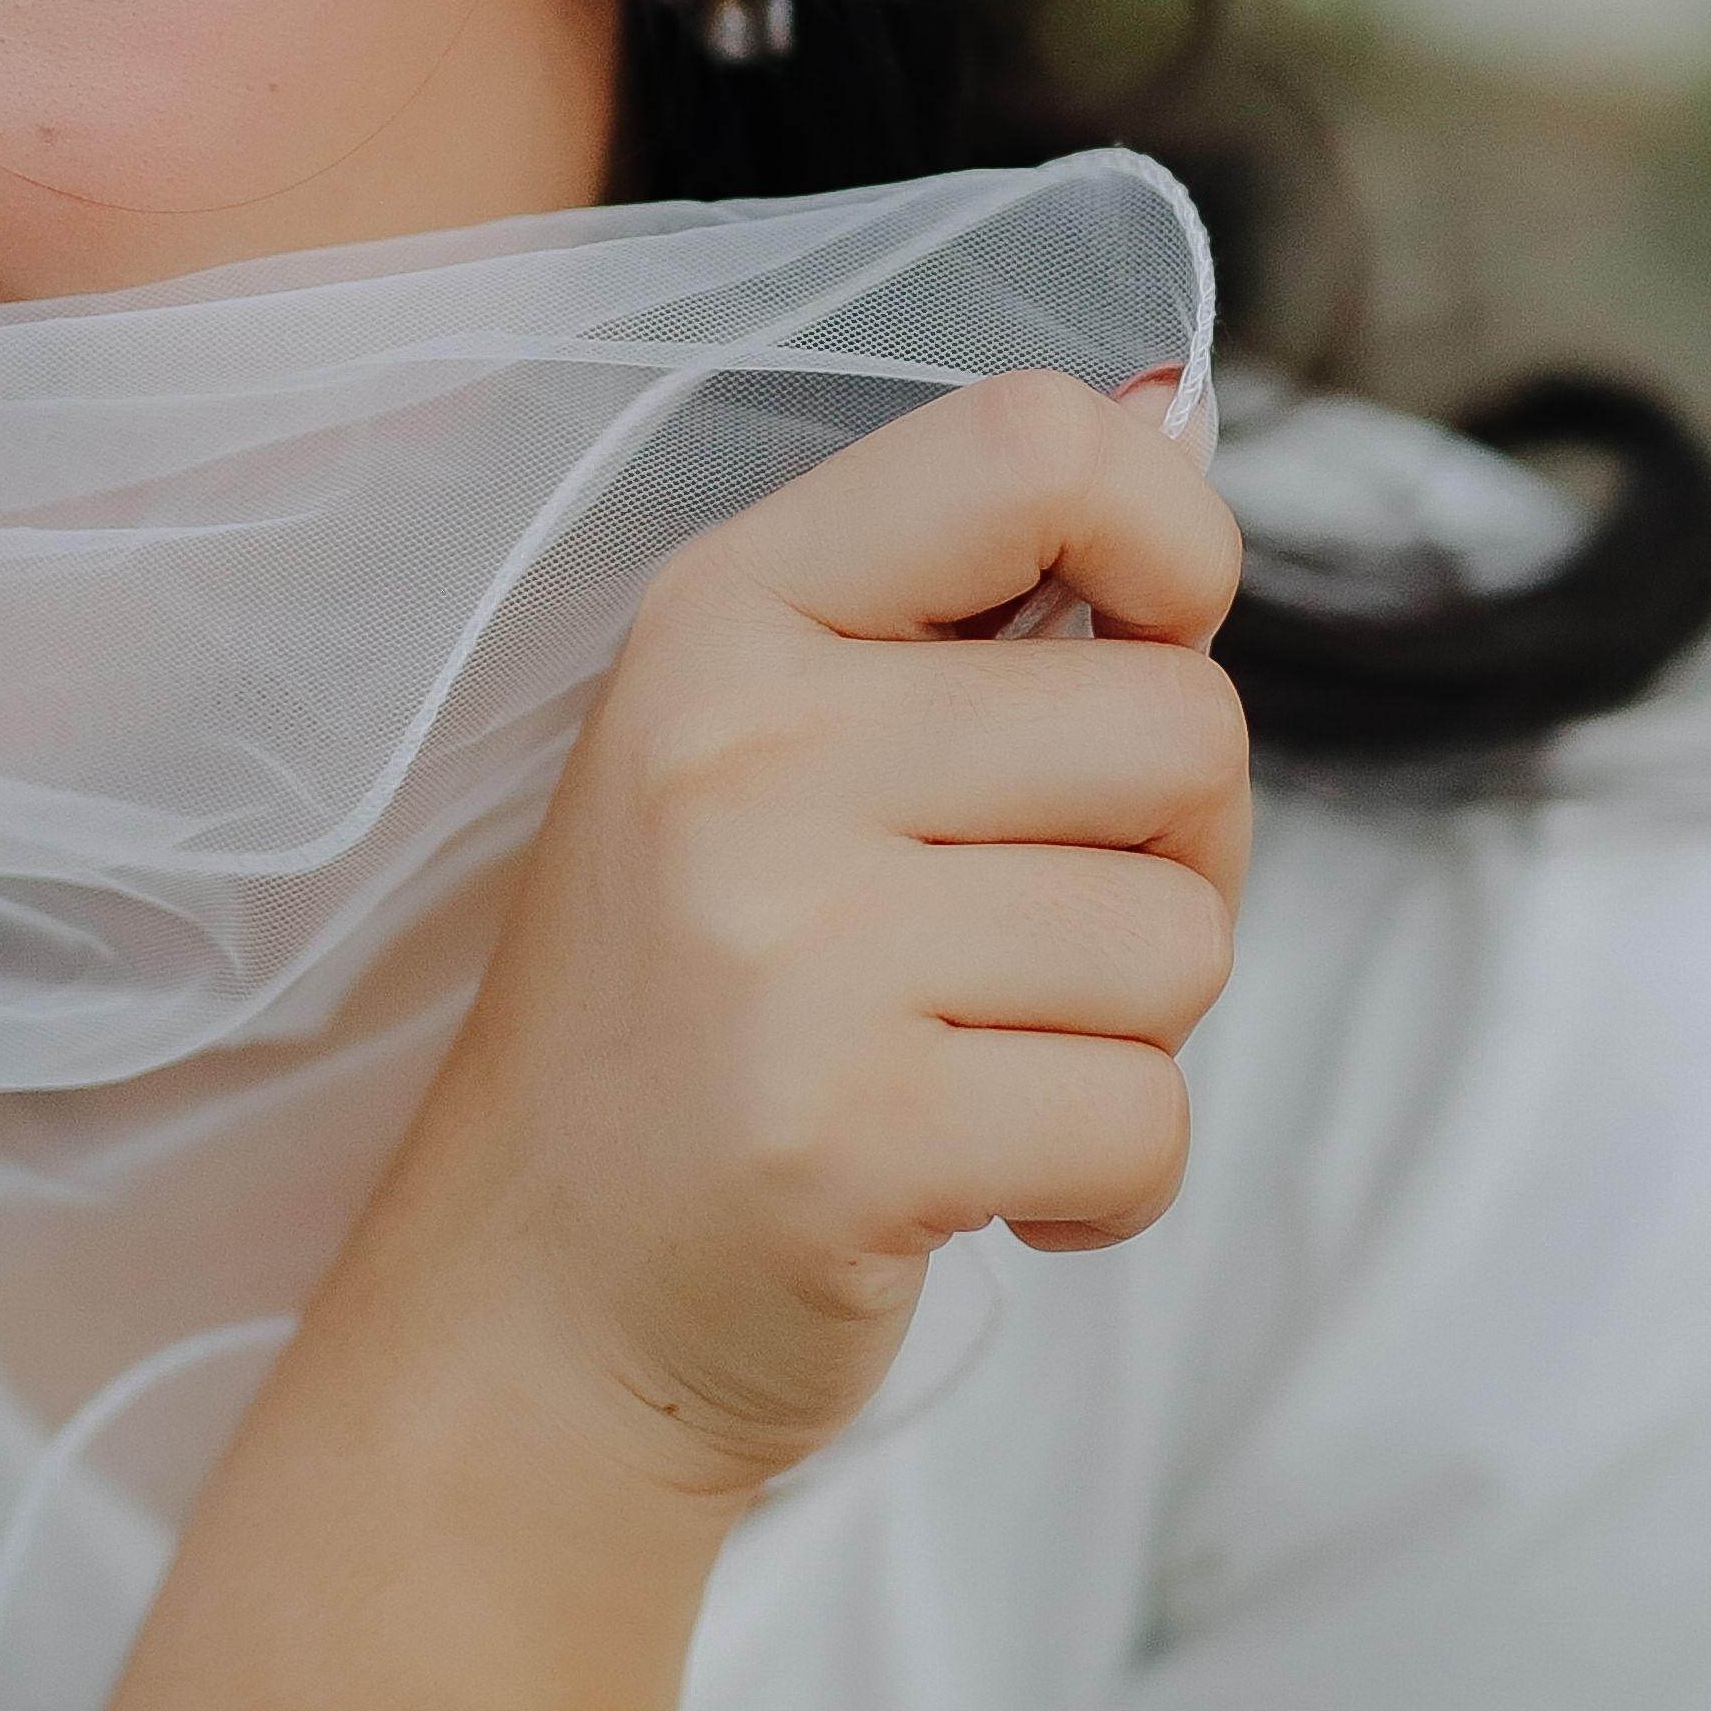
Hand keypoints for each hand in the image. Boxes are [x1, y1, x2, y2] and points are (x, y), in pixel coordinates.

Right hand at [336, 370, 1249, 1499]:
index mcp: (725, 620)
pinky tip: (987, 1185)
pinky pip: (1145, 1119)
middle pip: (1178, 728)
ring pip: (1184, 938)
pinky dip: (1109, 1182)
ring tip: (975, 1064)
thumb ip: (967, 594)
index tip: (1146, 643)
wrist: (527, 1305)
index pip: (1032, 447)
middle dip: (1176, 857)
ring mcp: (784, 943)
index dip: (1172, 538)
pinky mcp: (846, 1134)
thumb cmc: (697, 1018)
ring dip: (1131, 1037)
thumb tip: (1175, 404)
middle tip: (1035, 939)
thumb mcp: (769, 753)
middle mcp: (739, 750)